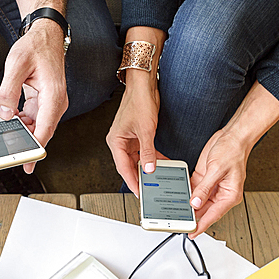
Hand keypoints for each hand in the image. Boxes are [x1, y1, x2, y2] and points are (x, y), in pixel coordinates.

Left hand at [0, 19, 68, 172]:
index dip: (35, 149)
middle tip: (3, 153)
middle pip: (40, 133)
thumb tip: (5, 114)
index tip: (26, 163)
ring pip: (34, 128)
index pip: (45, 130)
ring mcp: (50, 104)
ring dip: (18, 134)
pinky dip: (18, 123)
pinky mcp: (43, 103)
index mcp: (54, 96)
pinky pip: (31, 119)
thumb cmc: (36, 47)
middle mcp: (56, 103)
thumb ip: (9, 91)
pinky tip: (3, 124)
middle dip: (22, 145)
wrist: (46, 36)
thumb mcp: (16, 64)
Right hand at [106, 74, 164, 195]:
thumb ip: (147, 152)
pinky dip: (153, 157)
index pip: (123, 168)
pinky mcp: (137, 135)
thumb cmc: (139, 102)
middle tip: (148, 191)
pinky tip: (162, 163)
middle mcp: (120, 141)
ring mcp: (128, 139)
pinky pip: (144, 151)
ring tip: (157, 179)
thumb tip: (149, 168)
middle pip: (129, 165)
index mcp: (115, 141)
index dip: (132, 182)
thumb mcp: (146, 130)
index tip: (139, 193)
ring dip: (147, 167)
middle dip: (139, 177)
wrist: (144, 85)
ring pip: (137, 159)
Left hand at [187, 127, 252, 237]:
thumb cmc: (232, 151)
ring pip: (197, 202)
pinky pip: (193, 190)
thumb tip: (195, 203)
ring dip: (188, 206)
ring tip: (176, 212)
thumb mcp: (217, 170)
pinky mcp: (204, 179)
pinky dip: (186, 193)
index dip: (202, 225)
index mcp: (229, 195)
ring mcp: (212, 187)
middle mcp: (221, 194)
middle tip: (179, 223)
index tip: (192, 233)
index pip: (213, 215)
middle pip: (204, 211)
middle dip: (192, 217)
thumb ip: (205, 188)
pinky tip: (178, 196)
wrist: (232, 136)